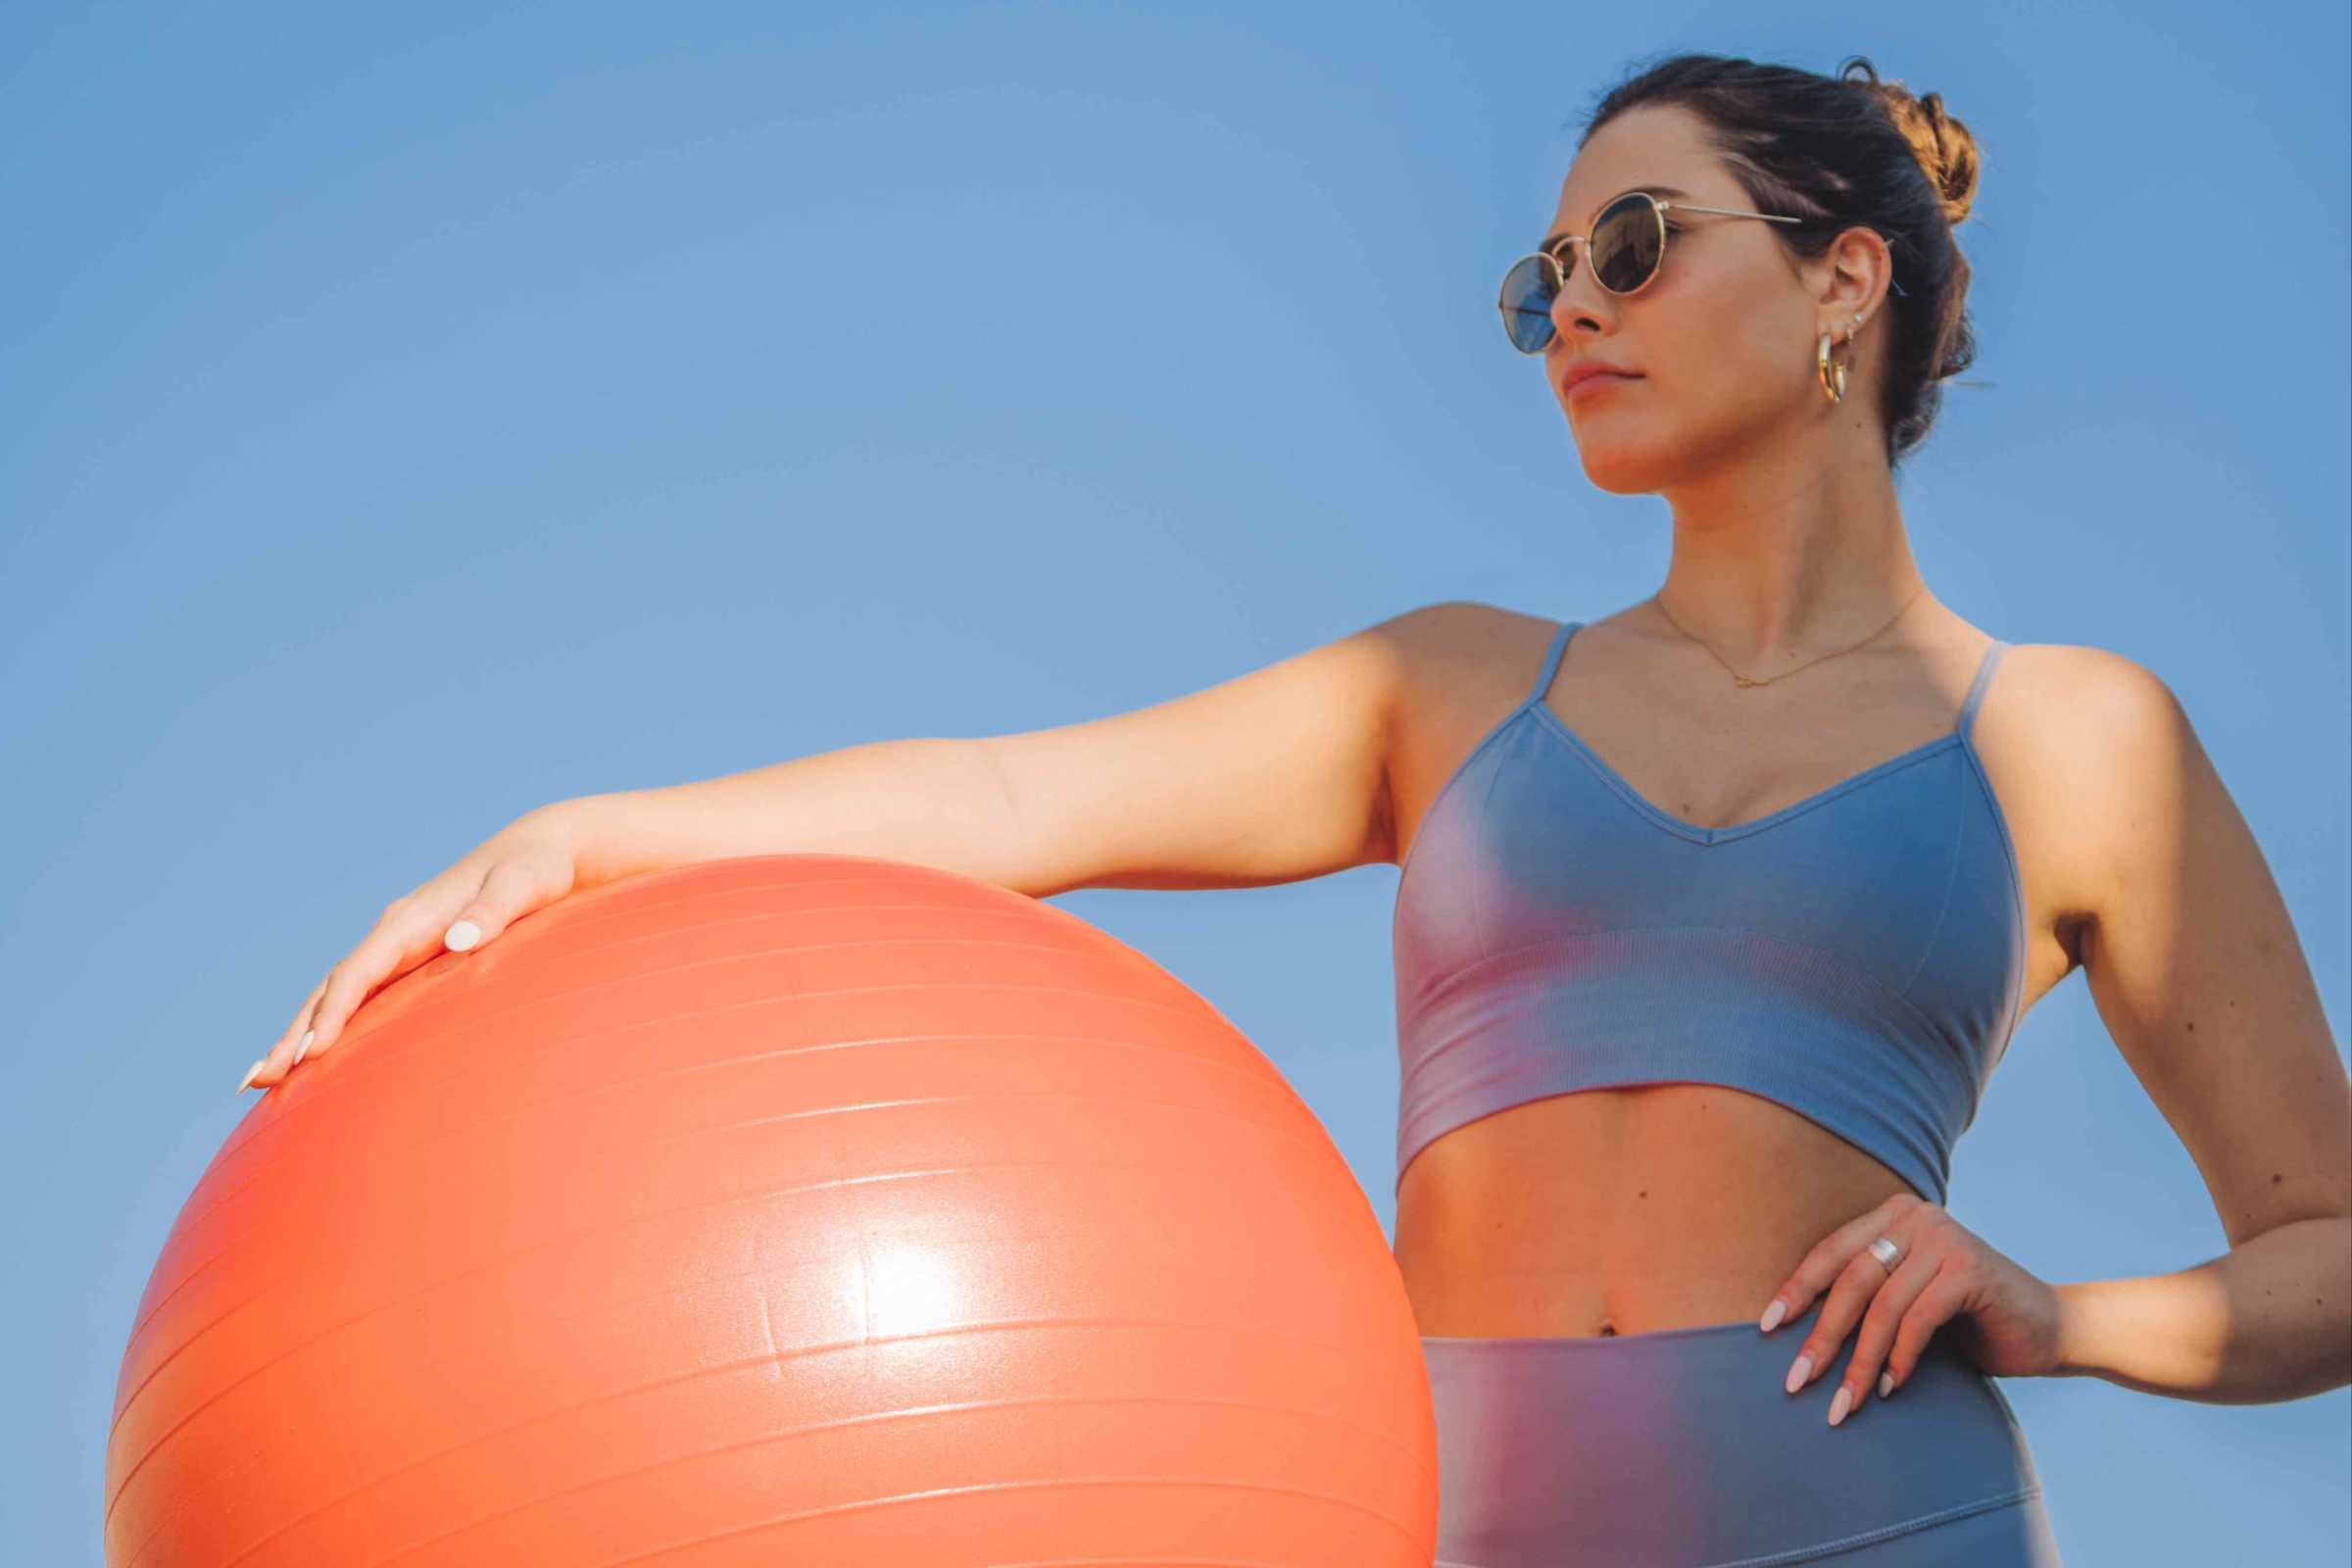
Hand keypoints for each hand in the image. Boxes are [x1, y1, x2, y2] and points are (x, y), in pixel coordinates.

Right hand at [240, 803, 592, 1092]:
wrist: (543, 853)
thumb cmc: (539, 869)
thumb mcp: (526, 884)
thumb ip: (497, 908)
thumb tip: (462, 938)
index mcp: (412, 918)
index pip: (360, 970)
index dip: (333, 1011)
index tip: (311, 1051)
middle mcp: (395, 932)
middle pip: (332, 987)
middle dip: (296, 1032)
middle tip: (261, 1080)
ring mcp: (399, 947)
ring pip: (336, 994)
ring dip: (300, 1033)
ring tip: (262, 1080)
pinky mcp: (412, 961)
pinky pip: (363, 997)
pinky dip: (332, 1024)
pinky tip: (315, 1058)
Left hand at [1757, 1192, 2063, 1426]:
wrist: (2053, 1329)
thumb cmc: (1969, 1322)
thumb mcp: (1907, 1303)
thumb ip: (1867, 1300)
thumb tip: (1795, 1334)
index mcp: (1893, 1216)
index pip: (1831, 1252)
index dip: (1797, 1290)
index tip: (1765, 1328)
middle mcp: (1916, 1217)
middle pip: (1851, 1280)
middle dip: (1821, 1336)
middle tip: (1797, 1380)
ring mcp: (1945, 1239)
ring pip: (1882, 1305)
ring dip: (1860, 1361)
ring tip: (1845, 1402)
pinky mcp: (1971, 1269)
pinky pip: (1918, 1318)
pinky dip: (1900, 1357)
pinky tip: (1891, 1388)